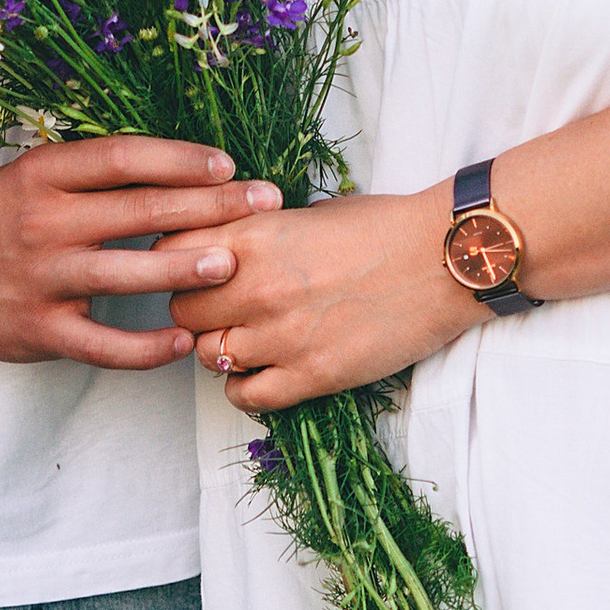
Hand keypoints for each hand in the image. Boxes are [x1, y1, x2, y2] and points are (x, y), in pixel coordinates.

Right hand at [0, 137, 280, 369]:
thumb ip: (96, 174)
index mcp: (46, 173)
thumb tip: (182, 168)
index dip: (180, 159)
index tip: (229, 165)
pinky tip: (181, 340)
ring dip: (183, 267)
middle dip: (209, 207)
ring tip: (232, 265)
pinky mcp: (37, 329)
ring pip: (125, 272)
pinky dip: (144, 346)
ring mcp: (40, 277)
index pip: (124, 158)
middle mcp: (44, 220)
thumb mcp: (36, 174)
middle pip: (139, 209)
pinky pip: (101, 344)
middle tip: (264, 205)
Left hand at [165, 189, 476, 411]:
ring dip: (219, 348)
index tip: (189, 266)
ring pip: (208, 355)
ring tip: (241, 339)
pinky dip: (242, 388)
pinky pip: (246, 396)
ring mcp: (281, 337)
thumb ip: (258, 233)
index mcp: (252, 236)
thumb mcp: (306, 212)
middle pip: (181, 311)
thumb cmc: (382, 226)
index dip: (175, 260)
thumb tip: (226, 247)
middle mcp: (255, 287)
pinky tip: (257, 373)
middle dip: (193, 308)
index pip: (169, 252)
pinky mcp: (311, 376)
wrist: (440, 261)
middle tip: (216, 307)